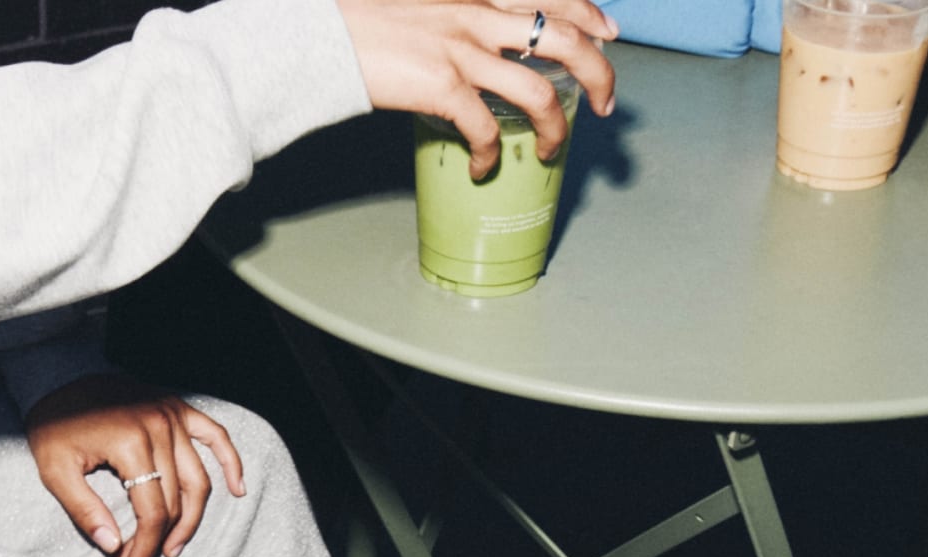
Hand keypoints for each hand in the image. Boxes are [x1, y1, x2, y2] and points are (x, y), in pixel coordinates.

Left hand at [25, 374, 245, 556]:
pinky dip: (230, 462)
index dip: (144, 546)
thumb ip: (83, 510)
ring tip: (173, 546)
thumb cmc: (53, 427)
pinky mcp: (178, 408)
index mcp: (131, 442)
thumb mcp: (54, 471)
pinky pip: (215, 436)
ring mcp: (172, 415)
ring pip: (197, 480)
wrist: (56, 379)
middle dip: (159, 539)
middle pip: (175, 501)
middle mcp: (159, 426)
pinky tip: (237, 489)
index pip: (152, 511)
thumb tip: (113, 546)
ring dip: (191, 519)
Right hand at [335, 0, 618, 178]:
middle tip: (605, 104)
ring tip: (553, 150)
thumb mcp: (423, 4)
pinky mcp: (440, 85)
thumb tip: (472, 48)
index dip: (588, 13)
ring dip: (556, 127)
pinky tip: (485, 168)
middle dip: (598, 73)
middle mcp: (476, 11)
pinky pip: (486, 130)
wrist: (319, 31)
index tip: (608, 35)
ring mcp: (461, 49)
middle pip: (564, 38)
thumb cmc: (362, 19)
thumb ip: (455, 17)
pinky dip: (492, 156)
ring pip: (538, 91)